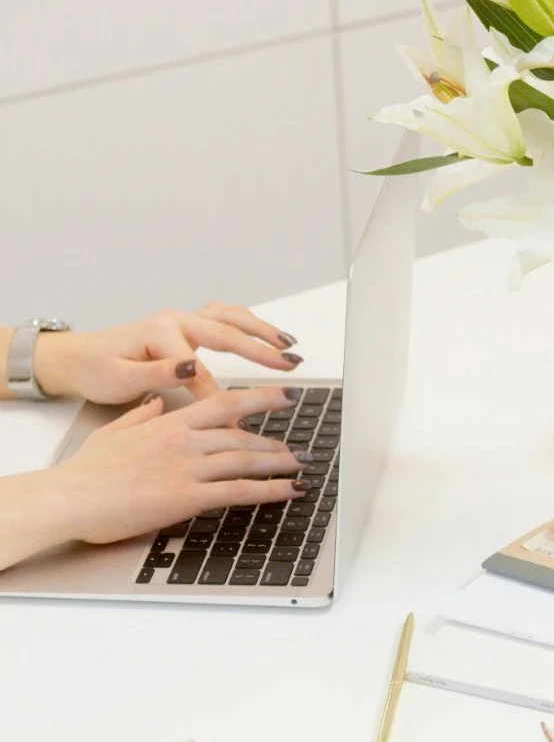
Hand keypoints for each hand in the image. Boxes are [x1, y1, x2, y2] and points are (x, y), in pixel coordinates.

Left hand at [33, 303, 302, 403]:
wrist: (78, 358)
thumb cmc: (97, 370)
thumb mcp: (121, 378)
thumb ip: (158, 374)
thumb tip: (190, 368)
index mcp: (160, 332)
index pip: (201, 372)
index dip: (221, 400)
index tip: (239, 423)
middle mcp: (174, 320)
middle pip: (227, 333)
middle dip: (261, 351)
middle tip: (288, 365)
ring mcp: (181, 320)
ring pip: (230, 318)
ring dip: (261, 329)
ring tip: (288, 344)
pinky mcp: (184, 327)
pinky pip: (224, 319)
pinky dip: (247, 324)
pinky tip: (265, 335)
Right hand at [49, 387, 311, 544]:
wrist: (70, 497)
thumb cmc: (86, 472)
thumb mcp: (115, 431)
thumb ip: (141, 415)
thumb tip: (157, 402)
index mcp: (168, 422)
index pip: (223, 402)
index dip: (258, 397)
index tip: (283, 394)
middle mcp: (183, 440)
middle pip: (241, 431)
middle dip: (277, 435)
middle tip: (300, 440)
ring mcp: (186, 467)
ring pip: (245, 458)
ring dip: (279, 463)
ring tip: (301, 466)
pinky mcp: (186, 496)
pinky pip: (238, 490)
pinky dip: (269, 490)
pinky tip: (288, 491)